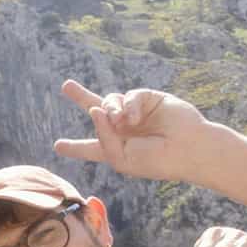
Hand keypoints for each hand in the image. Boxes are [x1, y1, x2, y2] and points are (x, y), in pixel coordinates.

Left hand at [53, 79, 211, 182]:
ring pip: (108, 101)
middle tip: (66, 86)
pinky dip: (128, 106)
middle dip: (81, 96)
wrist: (188, 148)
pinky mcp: (149, 99)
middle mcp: (124, 129)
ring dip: (108, 108)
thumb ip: (102, 136)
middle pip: (97, 110)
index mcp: (116, 148)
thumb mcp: (120, 157)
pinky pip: (129, 96)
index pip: (91, 147)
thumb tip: (95, 109)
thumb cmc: (156, 160)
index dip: (74, 148)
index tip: (58, 146)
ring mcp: (136, 113)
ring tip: (118, 120)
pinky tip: (133, 118)